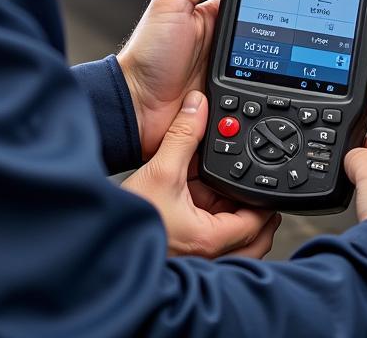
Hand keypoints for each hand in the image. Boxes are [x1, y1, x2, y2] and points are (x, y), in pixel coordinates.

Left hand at [117, 0, 366, 158]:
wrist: (135, 111)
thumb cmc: (146, 58)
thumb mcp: (170, 3)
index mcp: (229, 19)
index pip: (284, 2)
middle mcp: (248, 48)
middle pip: (309, 38)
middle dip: (349, 37)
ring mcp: (254, 80)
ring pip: (312, 73)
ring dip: (350, 71)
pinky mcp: (252, 107)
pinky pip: (293, 104)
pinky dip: (325, 104)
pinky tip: (351, 100)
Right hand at [122, 91, 280, 257]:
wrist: (101, 245)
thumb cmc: (131, 222)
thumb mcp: (160, 172)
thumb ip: (183, 137)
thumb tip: (196, 106)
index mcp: (211, 240)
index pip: (258, 222)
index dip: (264, 198)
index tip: (264, 178)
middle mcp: (208, 256)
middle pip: (251, 238)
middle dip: (254, 211)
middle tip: (252, 186)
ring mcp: (196, 258)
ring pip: (231, 242)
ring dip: (233, 217)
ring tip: (224, 190)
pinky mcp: (182, 255)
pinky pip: (210, 241)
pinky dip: (212, 222)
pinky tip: (198, 201)